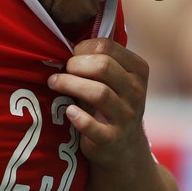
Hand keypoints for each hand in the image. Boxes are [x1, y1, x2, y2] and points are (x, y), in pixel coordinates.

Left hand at [47, 38, 150, 169]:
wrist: (124, 148)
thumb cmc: (111, 103)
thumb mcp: (115, 79)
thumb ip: (99, 60)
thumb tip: (64, 43)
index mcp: (138, 70)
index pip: (108, 46)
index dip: (82, 48)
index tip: (71, 56)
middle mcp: (136, 92)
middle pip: (103, 67)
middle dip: (75, 65)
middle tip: (62, 70)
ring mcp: (126, 117)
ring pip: (98, 93)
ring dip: (70, 85)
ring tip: (53, 83)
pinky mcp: (112, 139)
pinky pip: (93, 127)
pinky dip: (78, 117)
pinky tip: (68, 111)